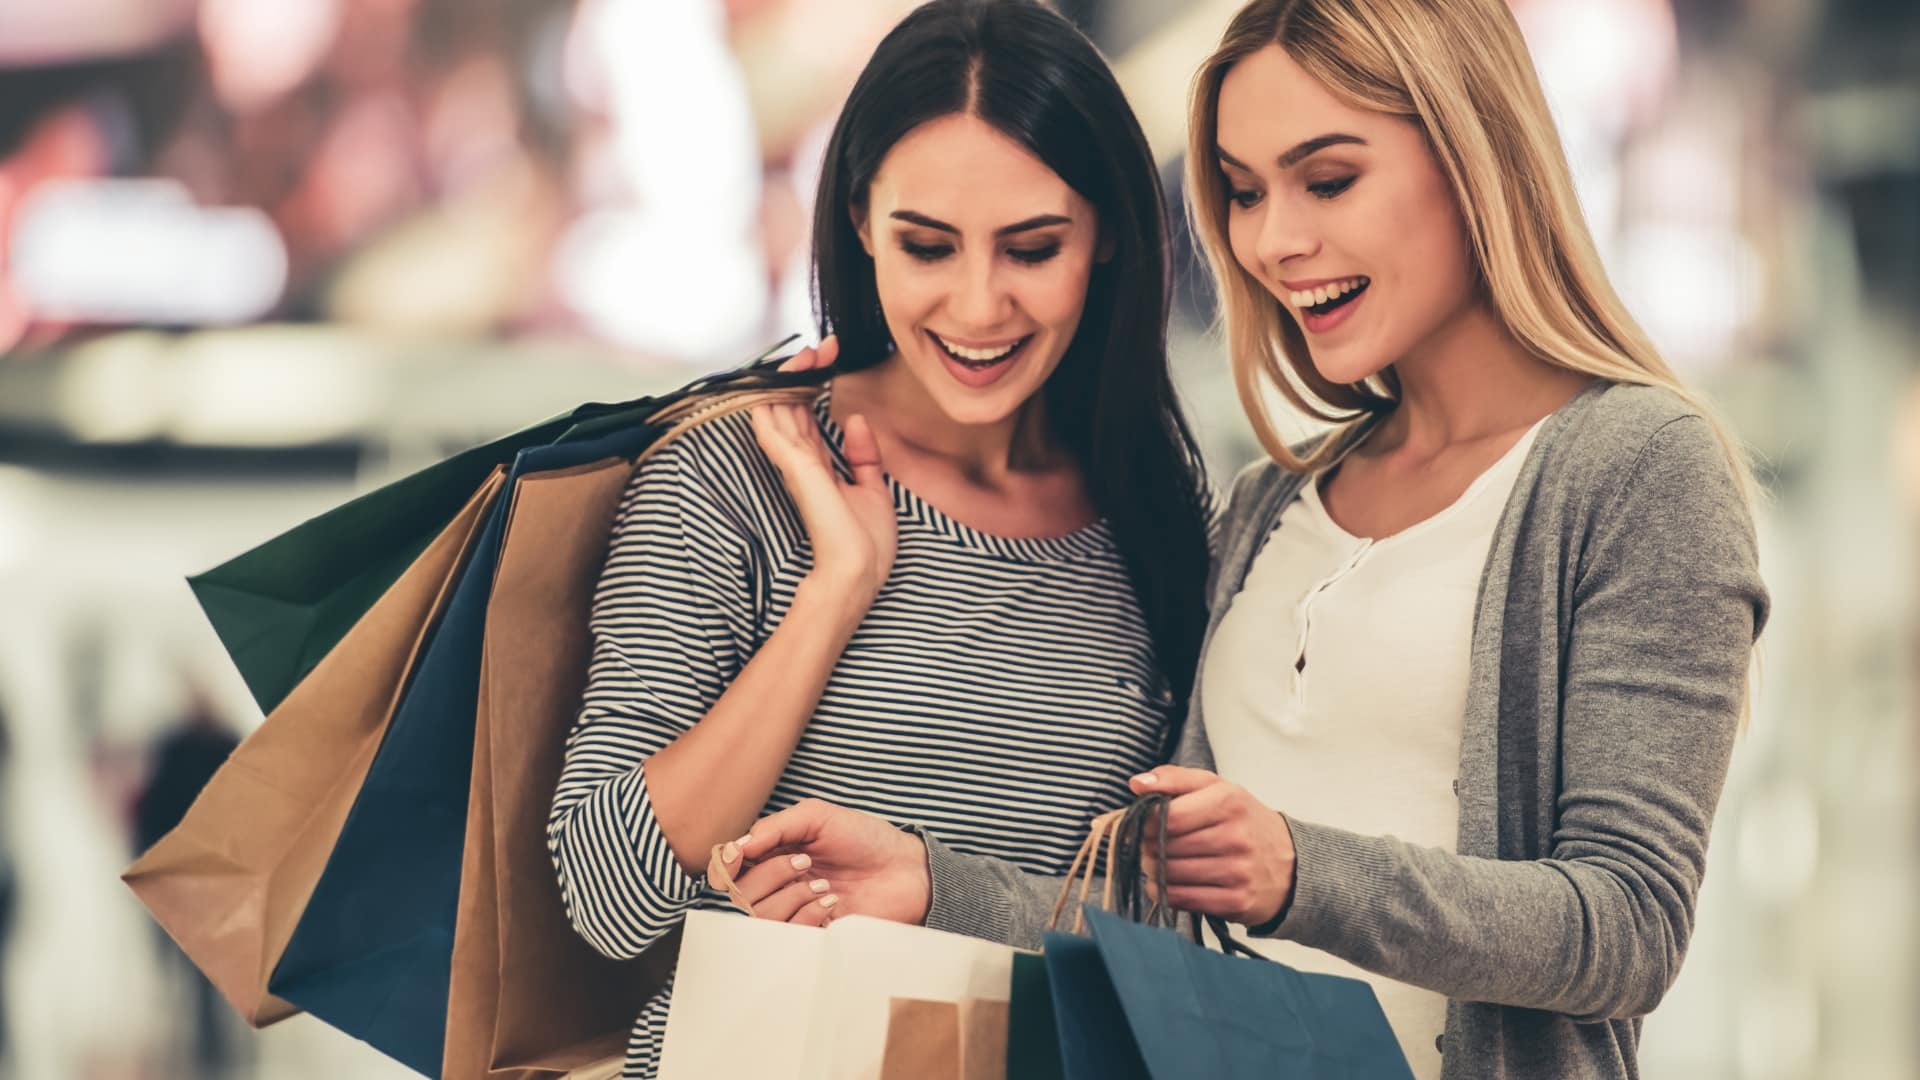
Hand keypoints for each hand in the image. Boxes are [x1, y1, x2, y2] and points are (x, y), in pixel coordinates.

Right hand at [716, 798, 931, 927]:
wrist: (904, 869)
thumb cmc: (864, 838)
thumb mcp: (817, 816)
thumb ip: (773, 828)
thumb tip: (735, 847)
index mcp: (772, 854)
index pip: (728, 867)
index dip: (726, 864)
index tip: (741, 855)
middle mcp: (776, 884)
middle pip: (739, 892)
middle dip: (771, 874)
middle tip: (805, 862)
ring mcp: (792, 911)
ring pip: (760, 915)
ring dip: (792, 895)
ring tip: (823, 883)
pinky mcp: (811, 934)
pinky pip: (789, 933)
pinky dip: (809, 913)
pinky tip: (832, 901)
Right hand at [749, 336, 895, 599]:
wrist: (858, 574)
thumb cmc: (864, 545)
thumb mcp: (873, 490)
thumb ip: (864, 456)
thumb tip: (854, 420)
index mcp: (819, 467)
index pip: (807, 414)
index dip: (815, 382)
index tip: (833, 355)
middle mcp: (802, 463)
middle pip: (791, 405)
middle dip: (804, 371)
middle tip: (825, 345)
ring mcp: (796, 466)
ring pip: (779, 410)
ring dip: (789, 377)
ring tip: (807, 351)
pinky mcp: (797, 470)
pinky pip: (773, 429)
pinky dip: (769, 403)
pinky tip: (772, 380)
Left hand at [1130, 766, 1297, 927]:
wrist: (1290, 863)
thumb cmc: (1242, 821)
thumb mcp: (1215, 788)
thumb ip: (1173, 779)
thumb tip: (1136, 783)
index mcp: (1229, 801)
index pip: (1168, 815)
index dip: (1146, 822)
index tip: (1144, 824)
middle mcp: (1236, 836)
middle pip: (1165, 846)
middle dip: (1148, 847)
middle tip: (1152, 845)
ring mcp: (1238, 871)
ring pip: (1169, 874)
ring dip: (1155, 870)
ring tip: (1161, 862)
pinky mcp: (1236, 901)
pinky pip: (1181, 899)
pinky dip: (1165, 892)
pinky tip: (1170, 883)